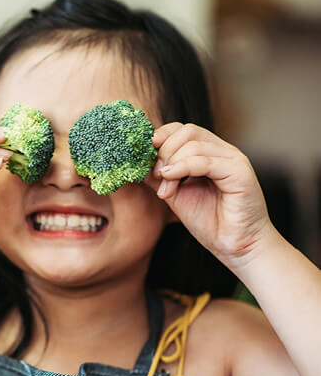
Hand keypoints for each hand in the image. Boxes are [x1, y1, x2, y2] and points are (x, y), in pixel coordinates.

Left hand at [144, 122, 274, 269]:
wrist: (236, 246)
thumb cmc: (209, 221)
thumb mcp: (175, 194)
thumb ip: (158, 176)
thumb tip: (136, 163)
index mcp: (209, 153)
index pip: (182, 129)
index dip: (160, 136)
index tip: (144, 154)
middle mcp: (223, 151)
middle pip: (187, 131)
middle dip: (164, 150)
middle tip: (156, 175)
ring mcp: (233, 159)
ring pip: (194, 145)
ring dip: (171, 164)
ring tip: (166, 189)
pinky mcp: (240, 172)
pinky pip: (205, 161)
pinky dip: (182, 167)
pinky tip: (170, 180)